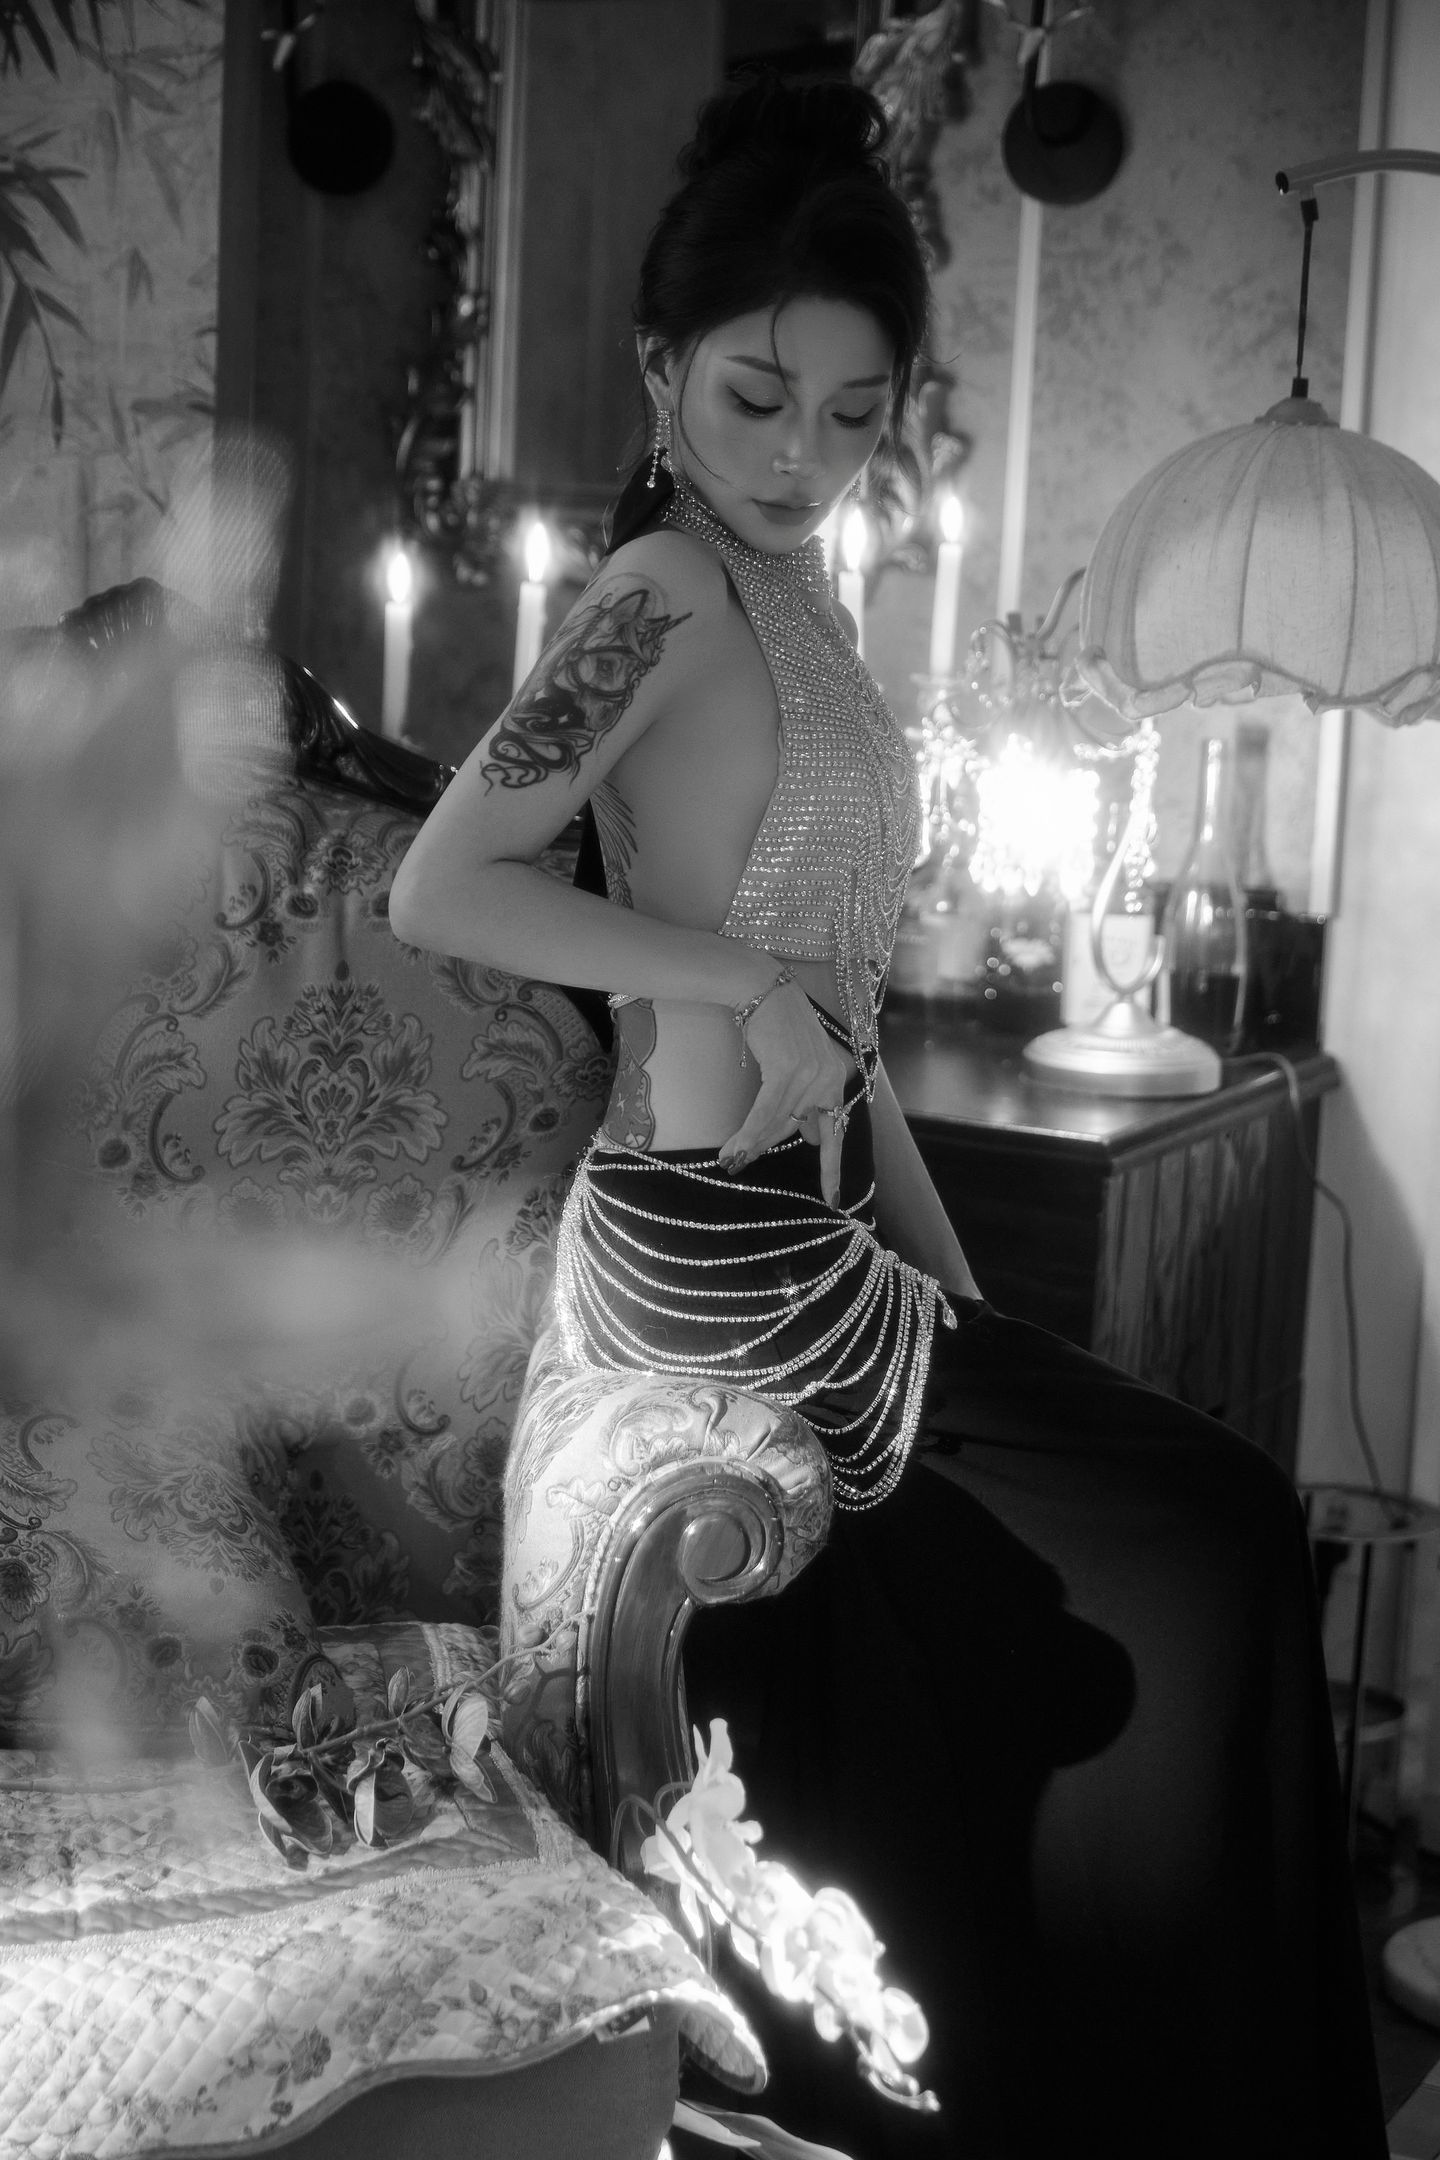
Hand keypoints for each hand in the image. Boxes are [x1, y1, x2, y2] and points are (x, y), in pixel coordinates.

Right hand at [718, 980, 851, 1205]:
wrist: (760, 988)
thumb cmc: (776, 1024)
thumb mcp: (798, 1061)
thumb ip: (807, 1099)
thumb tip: (811, 1138)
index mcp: (836, 1079)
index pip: (837, 1132)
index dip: (831, 1169)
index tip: (832, 1200)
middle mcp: (829, 1077)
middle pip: (796, 1128)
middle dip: (767, 1147)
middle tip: (740, 1161)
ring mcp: (810, 1073)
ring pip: (777, 1123)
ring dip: (751, 1144)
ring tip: (730, 1159)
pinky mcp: (786, 1069)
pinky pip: (765, 1112)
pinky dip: (749, 1131)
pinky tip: (734, 1147)